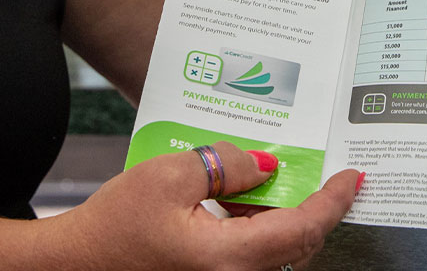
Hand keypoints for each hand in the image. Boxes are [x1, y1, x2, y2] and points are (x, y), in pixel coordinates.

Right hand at [52, 142, 361, 269]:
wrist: (73, 266)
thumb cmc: (113, 226)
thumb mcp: (169, 175)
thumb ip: (225, 165)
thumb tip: (265, 164)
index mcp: (230, 260)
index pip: (302, 228)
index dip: (332, 201)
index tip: (353, 178)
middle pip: (296, 245)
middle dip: (312, 207)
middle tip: (320, 172)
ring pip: (275, 254)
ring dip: (281, 217)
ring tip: (270, 180)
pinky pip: (250, 260)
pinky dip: (256, 230)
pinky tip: (241, 202)